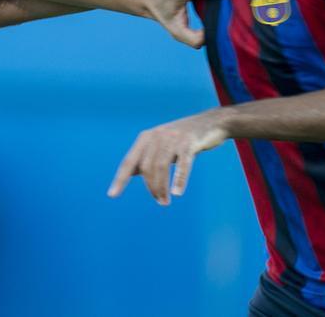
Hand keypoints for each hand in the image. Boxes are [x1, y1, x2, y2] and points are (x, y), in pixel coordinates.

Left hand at [107, 109, 228, 205]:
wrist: (212, 122)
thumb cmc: (183, 137)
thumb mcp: (162, 144)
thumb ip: (148, 156)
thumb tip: (133, 173)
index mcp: (146, 138)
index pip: (129, 162)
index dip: (120, 179)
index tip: (112, 195)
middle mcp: (156, 136)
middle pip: (146, 167)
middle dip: (151, 188)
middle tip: (160, 202)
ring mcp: (173, 138)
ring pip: (161, 166)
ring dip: (161, 187)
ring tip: (165, 201)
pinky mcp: (189, 142)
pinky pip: (182, 163)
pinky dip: (179, 179)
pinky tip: (177, 192)